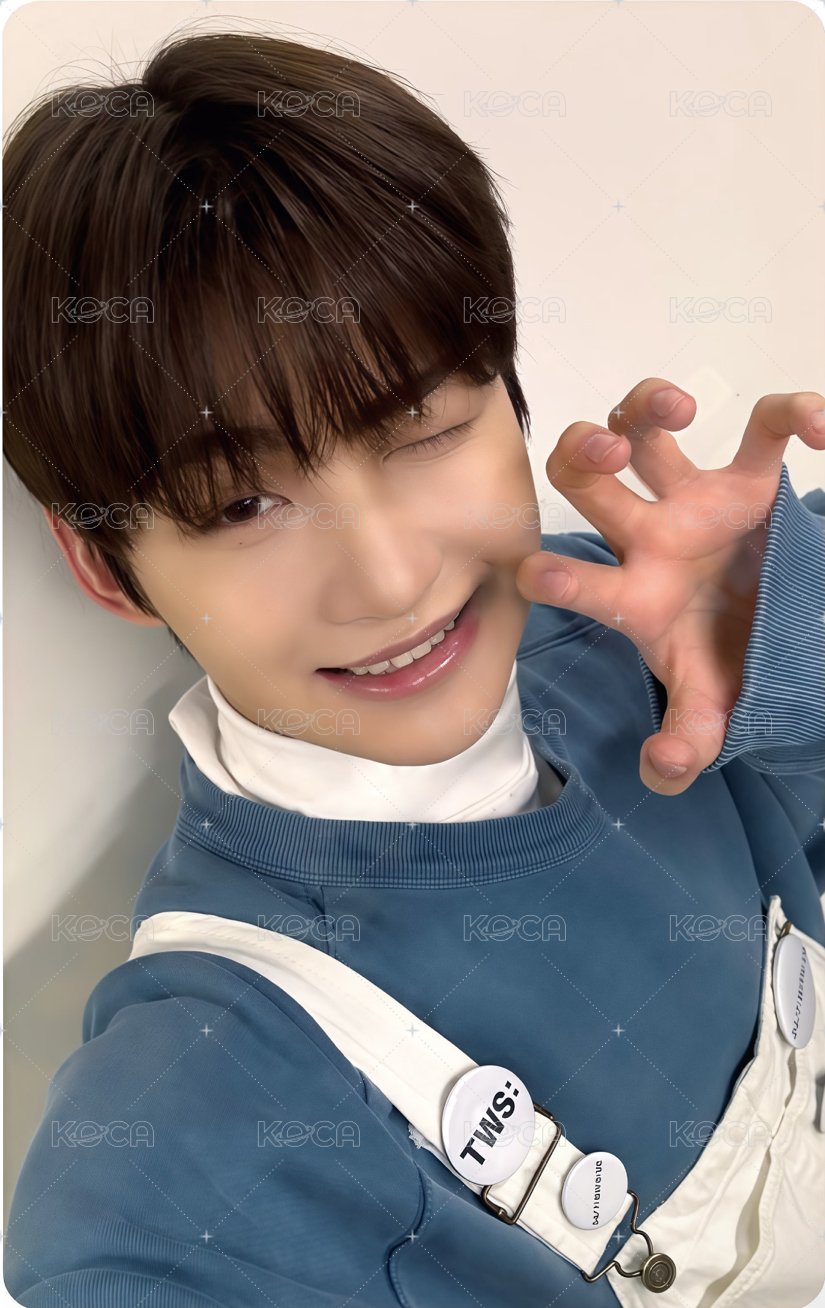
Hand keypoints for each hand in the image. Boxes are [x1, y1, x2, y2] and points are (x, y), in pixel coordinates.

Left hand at [516, 378, 824, 794]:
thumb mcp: (713, 704)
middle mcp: (648, 538)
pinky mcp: (749, 479)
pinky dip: (791, 412)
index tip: (539, 572)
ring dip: (644, 404)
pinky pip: (763, 426)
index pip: (576, 579)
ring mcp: (693, 502)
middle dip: (578, 455)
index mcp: (634, 594)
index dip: (552, 575)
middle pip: (582, 478)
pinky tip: (820, 430)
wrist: (780, 631)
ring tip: (678, 411)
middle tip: (606, 456)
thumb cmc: (729, 662)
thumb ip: (689, 739)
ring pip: (642, 427)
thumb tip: (663, 772)